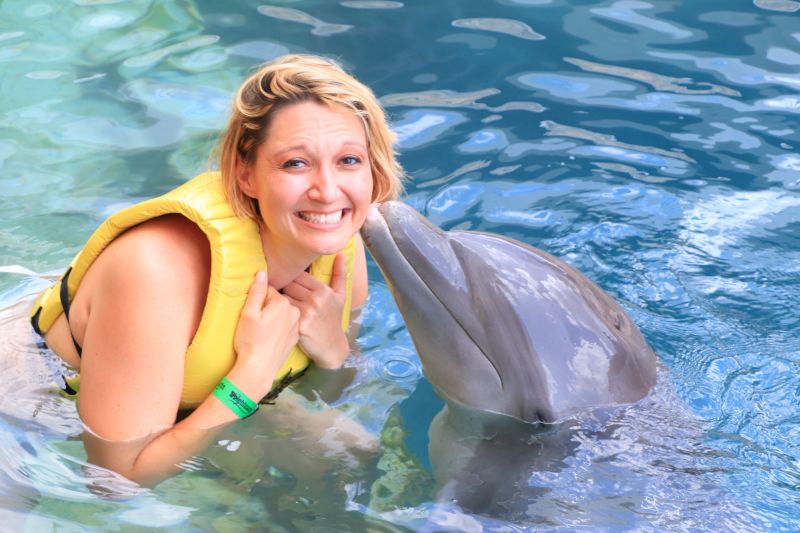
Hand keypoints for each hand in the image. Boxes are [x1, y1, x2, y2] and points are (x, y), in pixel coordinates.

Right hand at [233, 270, 299, 397]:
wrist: (259, 369)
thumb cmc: (250, 341)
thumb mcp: (249, 314)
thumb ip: (257, 291)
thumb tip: (262, 272)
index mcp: (283, 303)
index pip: (269, 290)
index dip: (258, 299)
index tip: (253, 310)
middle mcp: (294, 312)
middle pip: (278, 300)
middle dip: (268, 306)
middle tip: (257, 322)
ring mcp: (297, 325)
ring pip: (283, 313)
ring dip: (275, 316)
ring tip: (263, 330)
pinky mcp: (296, 337)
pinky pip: (287, 325)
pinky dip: (280, 327)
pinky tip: (271, 337)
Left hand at [281, 253, 348, 367]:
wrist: (332, 346)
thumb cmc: (334, 319)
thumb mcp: (340, 296)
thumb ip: (339, 274)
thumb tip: (340, 254)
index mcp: (323, 290)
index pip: (298, 274)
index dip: (289, 276)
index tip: (282, 278)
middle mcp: (315, 299)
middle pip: (288, 284)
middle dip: (280, 285)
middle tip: (272, 287)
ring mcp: (307, 312)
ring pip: (282, 297)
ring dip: (274, 298)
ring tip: (269, 299)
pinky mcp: (298, 325)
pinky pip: (280, 312)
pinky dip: (273, 311)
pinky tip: (270, 312)